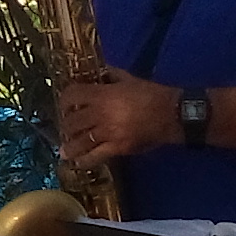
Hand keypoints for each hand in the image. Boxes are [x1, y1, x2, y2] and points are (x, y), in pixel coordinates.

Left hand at [59, 77, 181, 168]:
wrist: (171, 113)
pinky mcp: (117, 148)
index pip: (73, 96)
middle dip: (66, 125)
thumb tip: (98, 72)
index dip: (64, 100)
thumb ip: (111, 75)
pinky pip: (95, 157)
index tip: (65, 104)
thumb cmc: (151, 94)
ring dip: (70, 147)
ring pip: (80, 142)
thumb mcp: (129, 79)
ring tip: (64, 151)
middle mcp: (101, 114)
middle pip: (73, 122)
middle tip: (67, 128)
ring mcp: (108, 133)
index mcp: (103, 95)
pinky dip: (84, 161)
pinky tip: (78, 162)